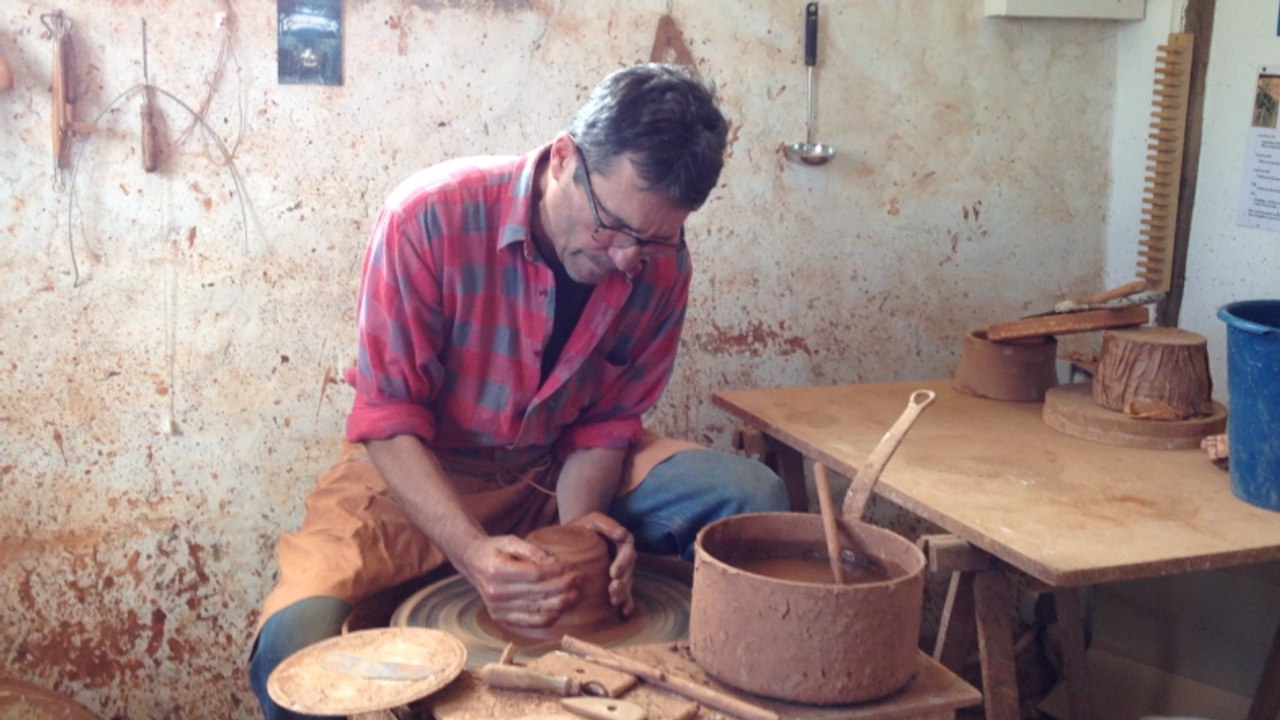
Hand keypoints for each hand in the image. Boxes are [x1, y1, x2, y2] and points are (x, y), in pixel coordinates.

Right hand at [457, 534, 579, 628]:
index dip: (557, 571)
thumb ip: (531, 550)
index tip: (572, 567)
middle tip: (579, 578)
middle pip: (538, 593)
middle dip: (563, 586)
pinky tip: (560, 608)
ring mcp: (497, 608)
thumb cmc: (494, 549)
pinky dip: (547, 617)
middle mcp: (496, 592)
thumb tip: (554, 562)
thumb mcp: (510, 541)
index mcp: (497, 571)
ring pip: (536, 609)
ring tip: (575, 594)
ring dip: (560, 602)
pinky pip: (529, 621)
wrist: (472, 562)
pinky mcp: (499, 617)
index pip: (535, 574)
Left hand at [568, 512, 635, 616]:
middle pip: (628, 571)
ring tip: (614, 601)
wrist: (576, 534)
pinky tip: (625, 613)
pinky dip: (627, 603)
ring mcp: (621, 570)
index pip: (626, 553)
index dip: (622, 563)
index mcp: (623, 542)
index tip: (613, 573)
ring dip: (623, 593)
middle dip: (622, 582)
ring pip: (626, 583)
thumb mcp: (594, 519)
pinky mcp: (616, 581)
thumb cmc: (584, 526)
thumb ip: (607, 524)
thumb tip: (622, 534)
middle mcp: (624, 557)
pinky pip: (625, 593)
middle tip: (613, 590)